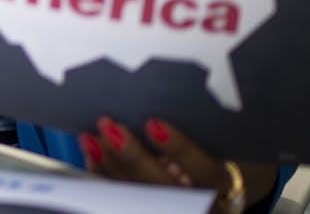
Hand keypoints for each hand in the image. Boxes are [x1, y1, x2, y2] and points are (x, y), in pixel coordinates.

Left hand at [78, 116, 273, 213]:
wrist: (208, 194)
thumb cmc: (205, 160)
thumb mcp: (209, 147)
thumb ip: (189, 131)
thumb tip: (152, 105)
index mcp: (219, 183)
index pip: (205, 170)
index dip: (180, 148)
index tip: (153, 124)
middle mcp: (198, 202)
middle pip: (163, 186)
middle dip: (132, 155)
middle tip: (109, 124)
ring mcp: (171, 208)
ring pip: (137, 195)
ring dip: (109, 164)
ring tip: (91, 137)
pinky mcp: (144, 207)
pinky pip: (118, 197)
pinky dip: (101, 176)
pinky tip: (91, 153)